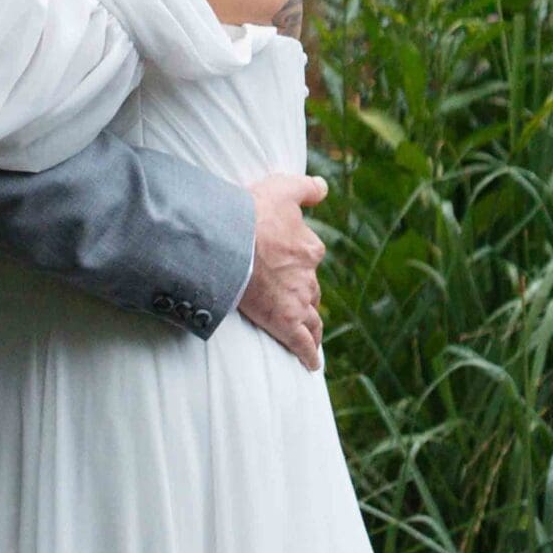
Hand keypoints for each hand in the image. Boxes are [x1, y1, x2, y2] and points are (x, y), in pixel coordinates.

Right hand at [239, 171, 328, 369]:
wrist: (228, 239)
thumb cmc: (253, 211)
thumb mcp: (283, 188)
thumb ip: (306, 188)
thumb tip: (324, 187)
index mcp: (309, 248)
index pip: (309, 258)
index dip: (299, 262)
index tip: (288, 265)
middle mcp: (308, 276)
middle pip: (311, 290)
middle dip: (305, 296)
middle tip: (296, 303)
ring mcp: (297, 301)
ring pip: (311, 318)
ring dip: (312, 326)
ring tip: (311, 336)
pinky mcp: (284, 322)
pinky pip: (302, 344)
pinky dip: (309, 355)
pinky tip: (312, 364)